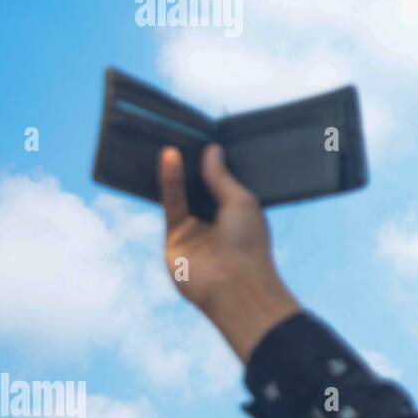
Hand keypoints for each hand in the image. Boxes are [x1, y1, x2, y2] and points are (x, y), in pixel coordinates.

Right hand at [159, 144, 300, 362]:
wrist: (235, 284)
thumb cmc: (249, 243)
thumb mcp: (241, 201)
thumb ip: (221, 177)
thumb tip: (211, 150)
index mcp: (238, 216)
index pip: (223, 185)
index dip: (215, 164)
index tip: (207, 137)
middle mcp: (216, 223)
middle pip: (199, 188)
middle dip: (192, 165)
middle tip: (184, 133)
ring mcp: (194, 231)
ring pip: (181, 194)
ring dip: (177, 169)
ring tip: (172, 139)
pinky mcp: (174, 239)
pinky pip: (169, 205)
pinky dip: (168, 180)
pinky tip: (169, 156)